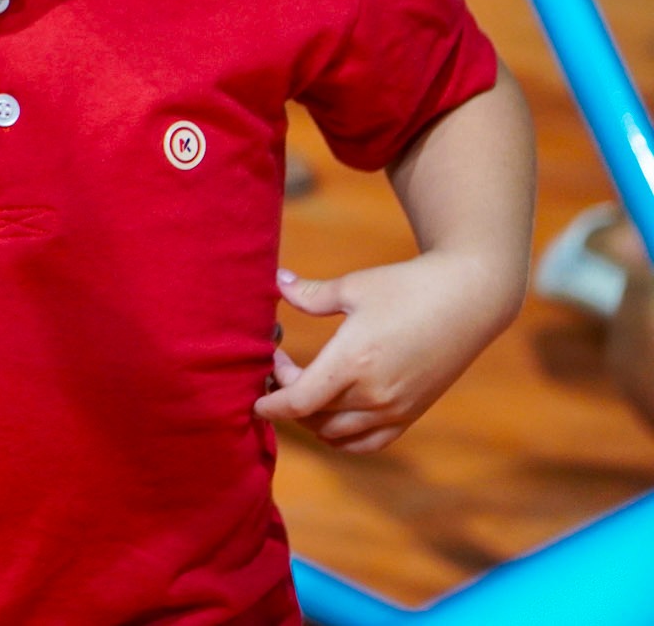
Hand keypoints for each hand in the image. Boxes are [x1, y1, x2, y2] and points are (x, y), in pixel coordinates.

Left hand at [253, 255, 518, 452]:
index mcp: (353, 361)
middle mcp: (374, 394)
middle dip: (287, 398)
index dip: (270, 403)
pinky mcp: (411, 413)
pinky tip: (329, 417)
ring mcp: (395, 408)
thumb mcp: (354, 287)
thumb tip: (276, 282)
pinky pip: (367, 443)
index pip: (298, 401)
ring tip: (302, 388)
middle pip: (311, 417)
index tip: (255, 392)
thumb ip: (310, 294)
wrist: (470, 298)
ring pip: (335, 434)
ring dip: (310, 419)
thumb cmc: (408, 287)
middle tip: (281, 368)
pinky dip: (341, 438)